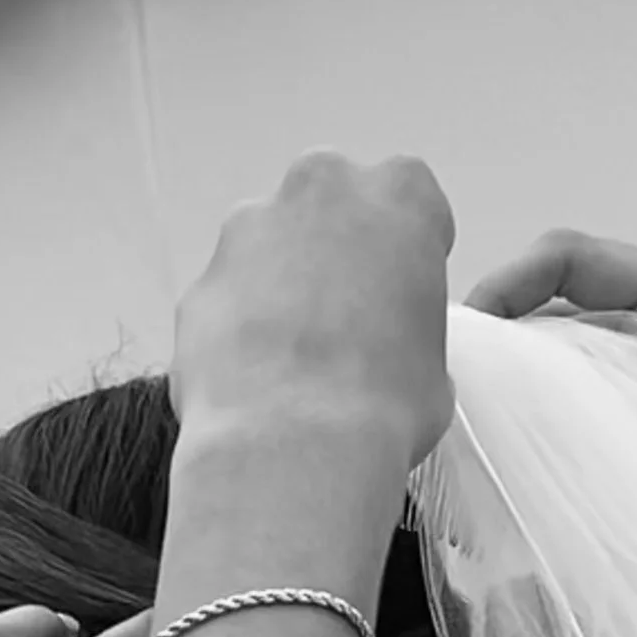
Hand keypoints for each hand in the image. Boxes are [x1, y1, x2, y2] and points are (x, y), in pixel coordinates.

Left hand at [173, 151, 455, 471]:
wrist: (292, 446)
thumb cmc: (380, 405)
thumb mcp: (435, 368)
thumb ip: (410, 332)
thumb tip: (394, 360)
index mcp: (399, 198)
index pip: (412, 200)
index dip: (406, 251)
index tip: (402, 289)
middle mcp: (320, 191)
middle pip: (330, 207)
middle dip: (336, 255)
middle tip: (348, 324)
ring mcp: (250, 229)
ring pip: (270, 248)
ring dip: (282, 291)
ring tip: (297, 367)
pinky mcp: (201, 281)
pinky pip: (227, 301)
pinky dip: (239, 333)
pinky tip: (257, 386)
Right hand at [467, 230, 636, 461]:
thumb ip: (612, 361)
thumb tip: (521, 358)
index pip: (567, 257)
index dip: (507, 283)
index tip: (467, 334)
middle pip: (555, 305)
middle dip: (501, 340)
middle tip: (453, 386)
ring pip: (560, 359)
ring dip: (517, 388)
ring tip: (476, 425)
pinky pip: (579, 406)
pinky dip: (545, 424)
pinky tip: (519, 460)